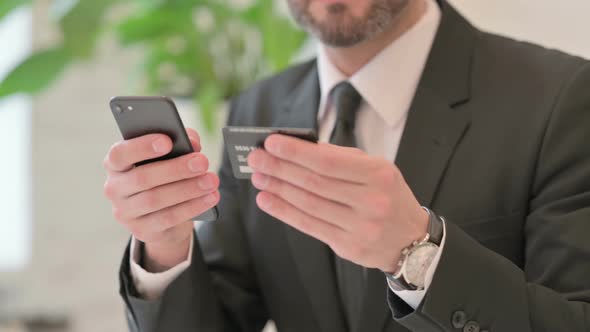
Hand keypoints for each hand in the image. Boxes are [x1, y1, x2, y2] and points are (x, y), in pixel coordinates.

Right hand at [103, 128, 219, 271]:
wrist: (161, 215)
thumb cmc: (164, 174)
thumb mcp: (170, 155)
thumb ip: (180, 141)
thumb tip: (193, 143)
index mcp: (116, 164)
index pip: (120, 154)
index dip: (142, 147)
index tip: (167, 141)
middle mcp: (115, 188)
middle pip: (142, 178)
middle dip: (176, 169)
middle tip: (202, 162)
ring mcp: (125, 212)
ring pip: (156, 200)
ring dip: (188, 189)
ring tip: (211, 180)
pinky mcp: (141, 230)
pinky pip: (168, 218)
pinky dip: (192, 207)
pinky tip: (210, 197)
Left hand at [247, 134, 428, 272]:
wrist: (410, 238)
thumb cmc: (387, 195)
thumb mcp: (376, 169)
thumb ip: (341, 158)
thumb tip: (298, 148)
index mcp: (378, 174)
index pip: (328, 162)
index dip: (297, 152)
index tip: (272, 143)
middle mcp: (371, 201)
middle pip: (315, 183)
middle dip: (280, 169)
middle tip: (256, 158)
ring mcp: (360, 227)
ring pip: (309, 205)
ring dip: (278, 189)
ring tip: (258, 177)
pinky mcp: (348, 247)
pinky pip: (310, 226)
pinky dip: (284, 212)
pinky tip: (267, 200)